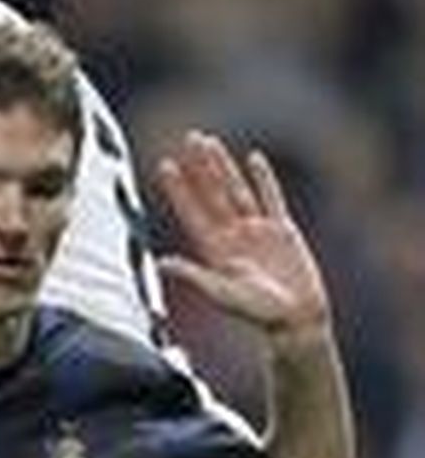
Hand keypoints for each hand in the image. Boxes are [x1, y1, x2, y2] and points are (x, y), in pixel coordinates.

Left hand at [157, 132, 331, 340]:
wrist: (296, 319)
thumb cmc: (258, 313)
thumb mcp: (221, 293)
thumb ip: (193, 275)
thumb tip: (162, 263)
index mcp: (215, 250)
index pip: (191, 212)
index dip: (178, 189)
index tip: (164, 165)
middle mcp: (233, 236)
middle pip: (212, 193)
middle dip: (199, 167)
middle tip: (188, 138)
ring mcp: (257, 231)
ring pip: (237, 190)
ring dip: (224, 166)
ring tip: (211, 143)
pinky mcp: (282, 231)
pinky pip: (271, 198)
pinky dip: (263, 179)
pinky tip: (254, 159)